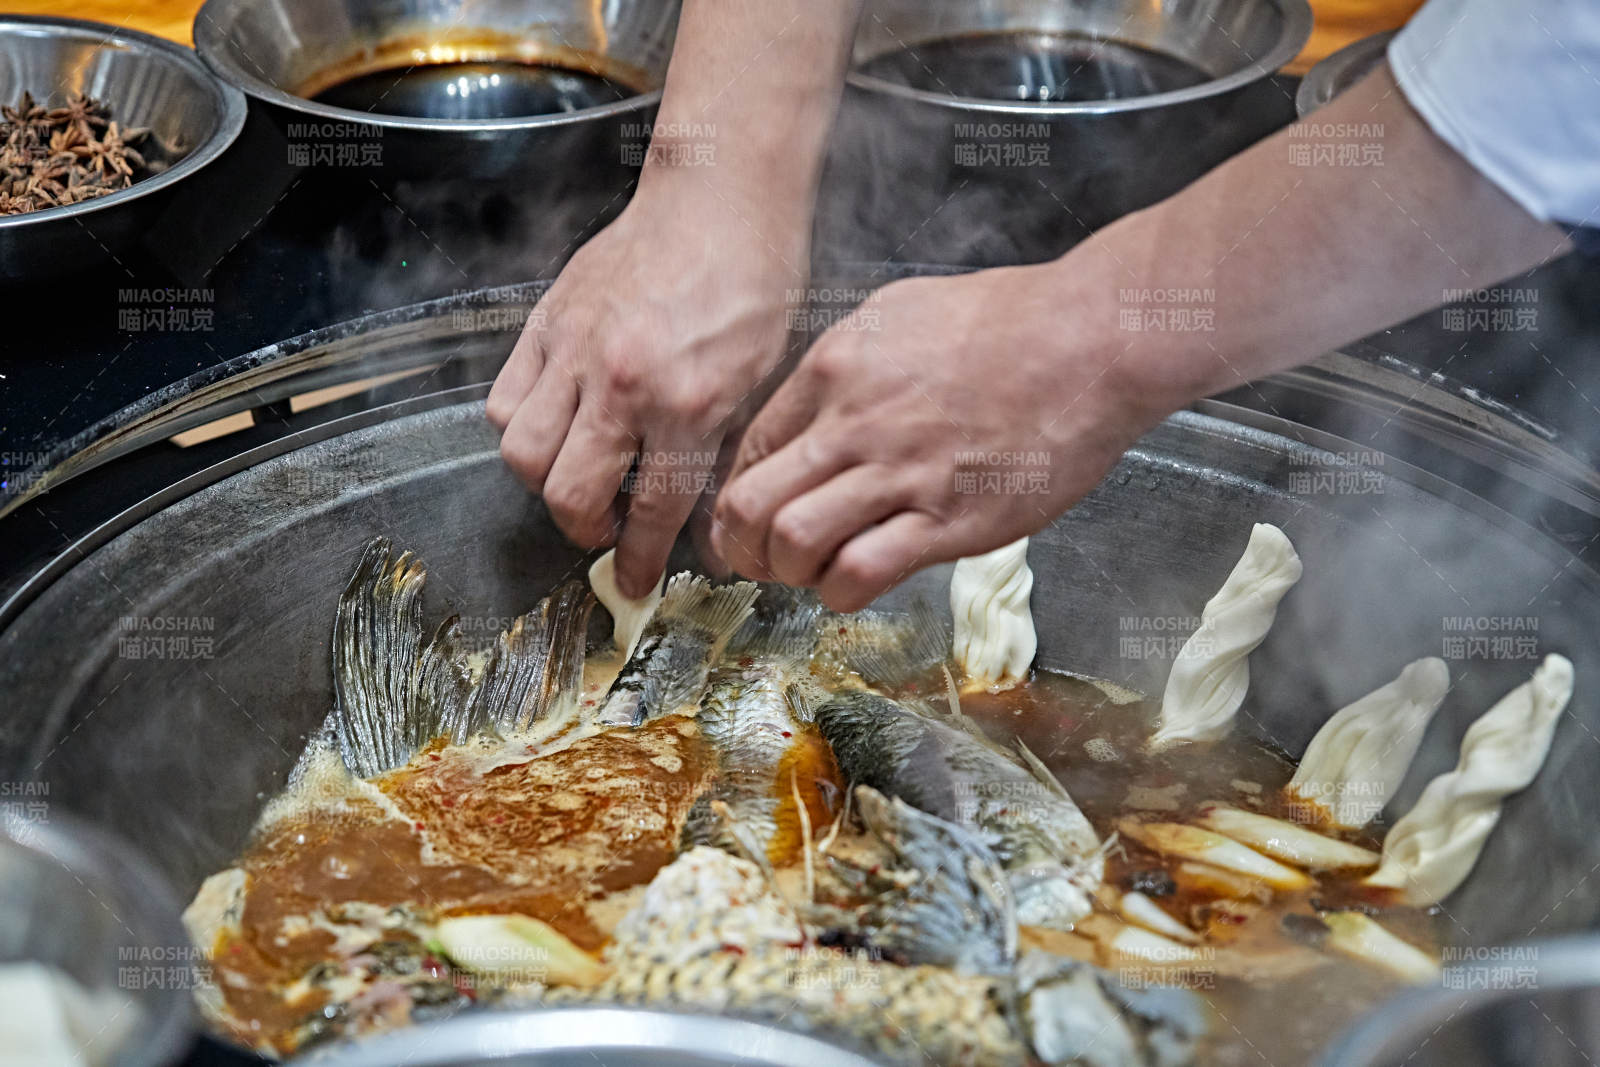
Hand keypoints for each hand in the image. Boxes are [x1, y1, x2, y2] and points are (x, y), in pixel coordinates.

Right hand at [487, 180, 803, 596]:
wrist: (720, 197)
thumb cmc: (755, 280)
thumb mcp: (762, 380)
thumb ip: (721, 456)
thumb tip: (702, 526)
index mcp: (687, 403)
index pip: (651, 513)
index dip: (642, 561)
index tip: (637, 582)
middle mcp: (622, 384)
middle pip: (570, 495)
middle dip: (587, 530)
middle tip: (609, 527)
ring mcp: (575, 350)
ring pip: (522, 453)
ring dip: (547, 482)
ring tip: (580, 476)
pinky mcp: (546, 321)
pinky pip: (505, 399)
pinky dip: (520, 427)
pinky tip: (556, 426)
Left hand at [712, 264, 1171, 611]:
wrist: (1091, 341)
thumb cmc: (1009, 321)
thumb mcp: (901, 313)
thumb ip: (849, 364)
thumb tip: (817, 405)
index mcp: (835, 370)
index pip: (750, 449)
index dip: (737, 496)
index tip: (744, 519)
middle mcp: (855, 424)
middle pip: (752, 504)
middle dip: (742, 546)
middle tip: (758, 562)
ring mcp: (901, 474)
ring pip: (795, 542)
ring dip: (790, 572)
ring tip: (810, 575)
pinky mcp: (950, 520)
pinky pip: (862, 571)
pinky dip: (841, 592)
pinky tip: (853, 586)